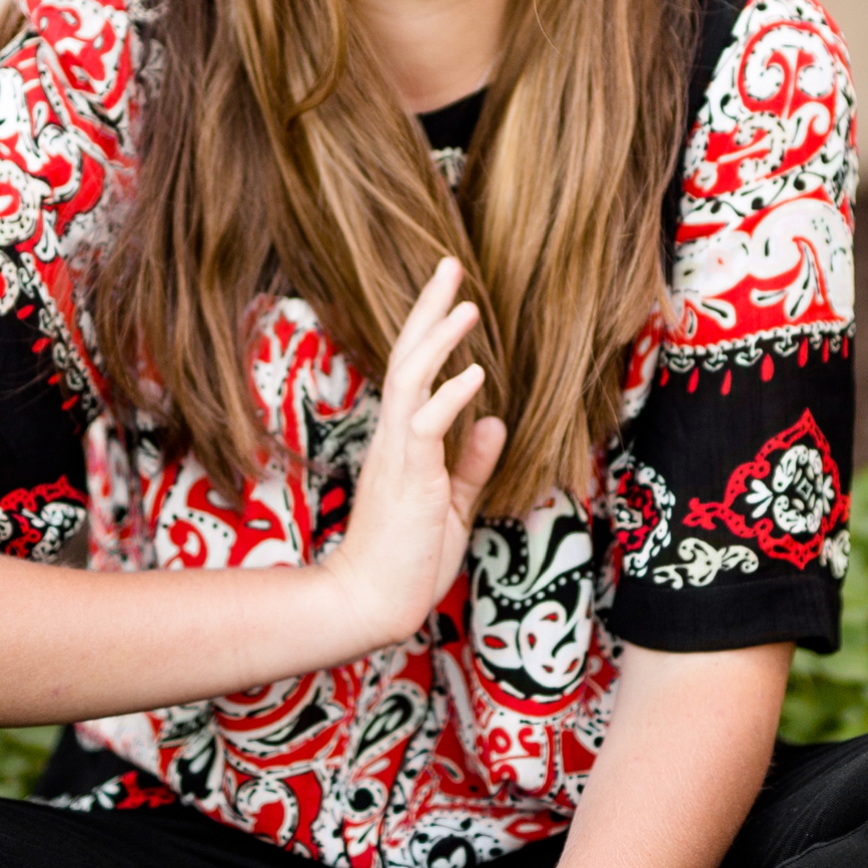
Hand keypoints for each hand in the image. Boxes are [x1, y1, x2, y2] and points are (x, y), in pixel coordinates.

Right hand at [321, 258, 505, 654]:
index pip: (417, 370)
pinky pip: (424, 425)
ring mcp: (398, 454)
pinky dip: (449, 395)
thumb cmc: (408, 559)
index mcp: (405, 440)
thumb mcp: (451, 503)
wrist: (373, 603)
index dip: (433, 328)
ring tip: (465, 303)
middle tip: (449, 264)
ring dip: (438, 338)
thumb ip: (471, 461)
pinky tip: (474, 372)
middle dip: (429, 309)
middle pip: (408, 356)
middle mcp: (396, 436)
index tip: (453, 291)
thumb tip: (494, 420)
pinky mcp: (407, 477)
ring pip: (411, 378)